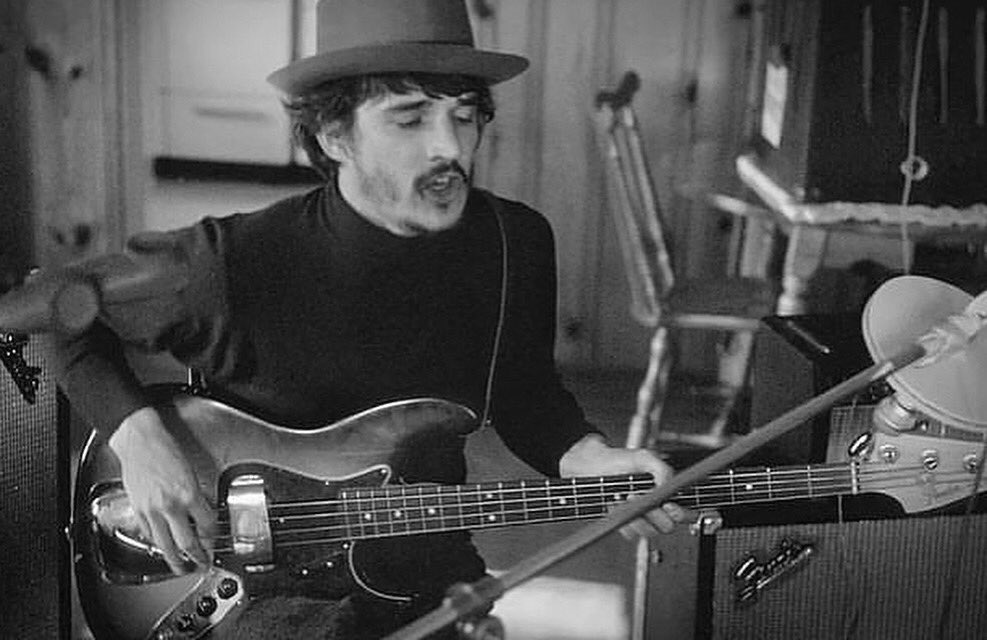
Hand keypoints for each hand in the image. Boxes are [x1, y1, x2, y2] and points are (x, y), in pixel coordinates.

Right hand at [108, 406, 214, 573]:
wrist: (140, 441)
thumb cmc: (165, 450)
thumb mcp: (190, 472)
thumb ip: (196, 495)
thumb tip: (203, 513)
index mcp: (188, 493)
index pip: (207, 525)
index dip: (213, 538)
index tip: (215, 543)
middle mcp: (170, 505)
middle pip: (187, 542)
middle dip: (198, 558)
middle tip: (203, 565)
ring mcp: (152, 510)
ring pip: (165, 545)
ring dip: (175, 561)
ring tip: (181, 568)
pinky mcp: (138, 510)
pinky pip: (149, 534)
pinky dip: (157, 544)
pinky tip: (163, 547)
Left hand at [558, 434, 689, 536]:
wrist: (591, 467)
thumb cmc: (618, 460)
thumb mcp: (643, 457)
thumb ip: (661, 469)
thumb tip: (667, 486)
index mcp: (667, 493)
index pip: (687, 513)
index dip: (682, 514)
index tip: (668, 505)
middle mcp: (657, 508)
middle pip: (667, 526)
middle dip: (654, 514)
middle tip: (637, 497)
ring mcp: (641, 518)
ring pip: (649, 532)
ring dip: (635, 517)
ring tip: (622, 497)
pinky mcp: (625, 524)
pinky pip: (630, 534)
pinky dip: (622, 520)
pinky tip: (614, 505)